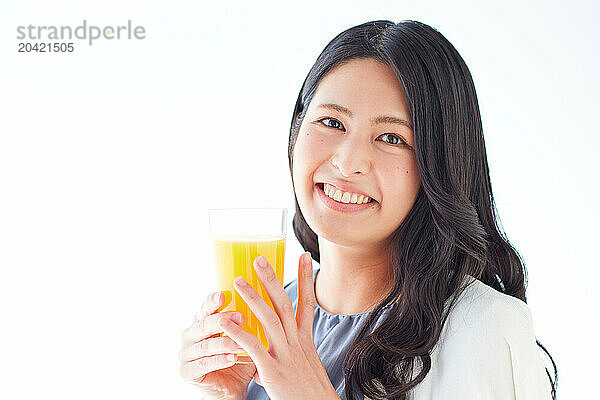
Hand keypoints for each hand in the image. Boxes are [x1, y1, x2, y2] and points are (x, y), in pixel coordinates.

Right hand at [179, 291, 257, 398]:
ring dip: (225, 343)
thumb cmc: (239, 358)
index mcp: (201, 322)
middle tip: (241, 318)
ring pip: (205, 345)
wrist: (233, 389)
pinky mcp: (186, 372)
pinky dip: (218, 360)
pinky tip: (232, 358)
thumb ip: (247, 321)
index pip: (205, 307)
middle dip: (223, 320)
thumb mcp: (244, 337)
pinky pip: (203, 364)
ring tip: (242, 344)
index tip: (224, 295)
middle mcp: (190, 335)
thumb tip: (264, 299)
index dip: (212, 301)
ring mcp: (185, 354)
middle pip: (203, 324)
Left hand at [218, 252, 339, 399]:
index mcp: (304, 340)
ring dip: (252, 298)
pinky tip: (225, 321)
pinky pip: (253, 347)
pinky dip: (238, 333)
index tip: (304, 256)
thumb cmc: (309, 393)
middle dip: (272, 279)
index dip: (306, 279)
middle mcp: (296, 343)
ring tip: (237, 281)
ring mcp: (285, 355)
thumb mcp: (302, 369)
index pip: (306, 302)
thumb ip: (283, 359)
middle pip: (283, 304)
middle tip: (259, 259)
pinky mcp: (273, 370)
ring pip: (268, 319)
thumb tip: (263, 363)